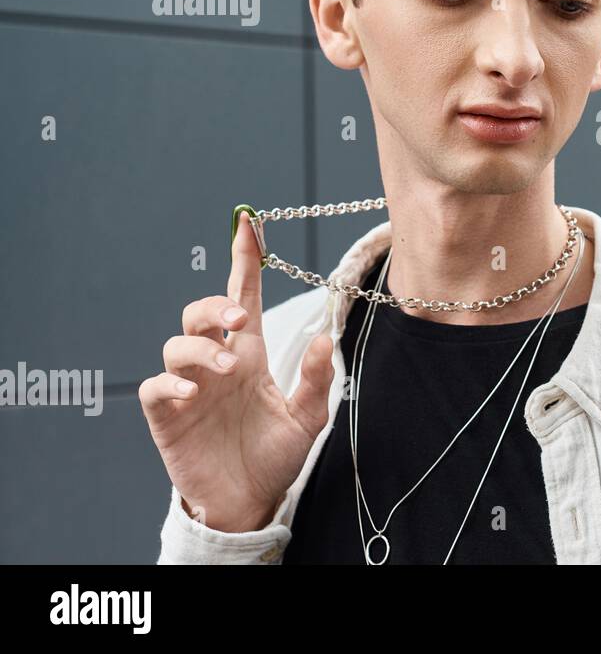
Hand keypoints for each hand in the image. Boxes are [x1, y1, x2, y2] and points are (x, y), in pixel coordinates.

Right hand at [140, 210, 334, 531]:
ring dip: (200, 346)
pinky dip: (171, 382)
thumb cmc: (275, 454)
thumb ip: (315, 378)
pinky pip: (156, 386)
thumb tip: (321, 337)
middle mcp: (217, 363)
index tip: (248, 222)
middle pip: (201, 312)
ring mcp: (190, 387)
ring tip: (228, 367)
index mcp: (250, 353)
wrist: (250, 500)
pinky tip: (193, 390)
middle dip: (215, 305)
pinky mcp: (168, 415)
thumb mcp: (307, 417)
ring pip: (176, 342)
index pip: (243, 296)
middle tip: (238, 318)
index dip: (244, 259)